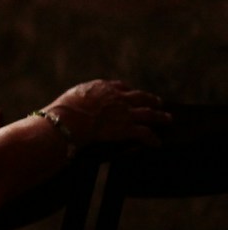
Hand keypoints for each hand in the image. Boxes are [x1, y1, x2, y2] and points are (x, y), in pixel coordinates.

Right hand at [45, 80, 169, 147]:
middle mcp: (117, 97)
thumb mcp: (70, 98)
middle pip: (140, 96)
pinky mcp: (126, 128)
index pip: (120, 86)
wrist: (66, 121)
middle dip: (150, 99)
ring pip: (149, 113)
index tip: (130, 92)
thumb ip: (79, 99)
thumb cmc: (61, 111)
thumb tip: (74, 104)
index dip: (127, 90)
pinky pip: (144, 134)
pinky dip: (152, 139)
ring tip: (168, 119)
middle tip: (158, 102)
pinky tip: (157, 143)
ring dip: (160, 116)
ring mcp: (124, 113)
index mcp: (102, 88)